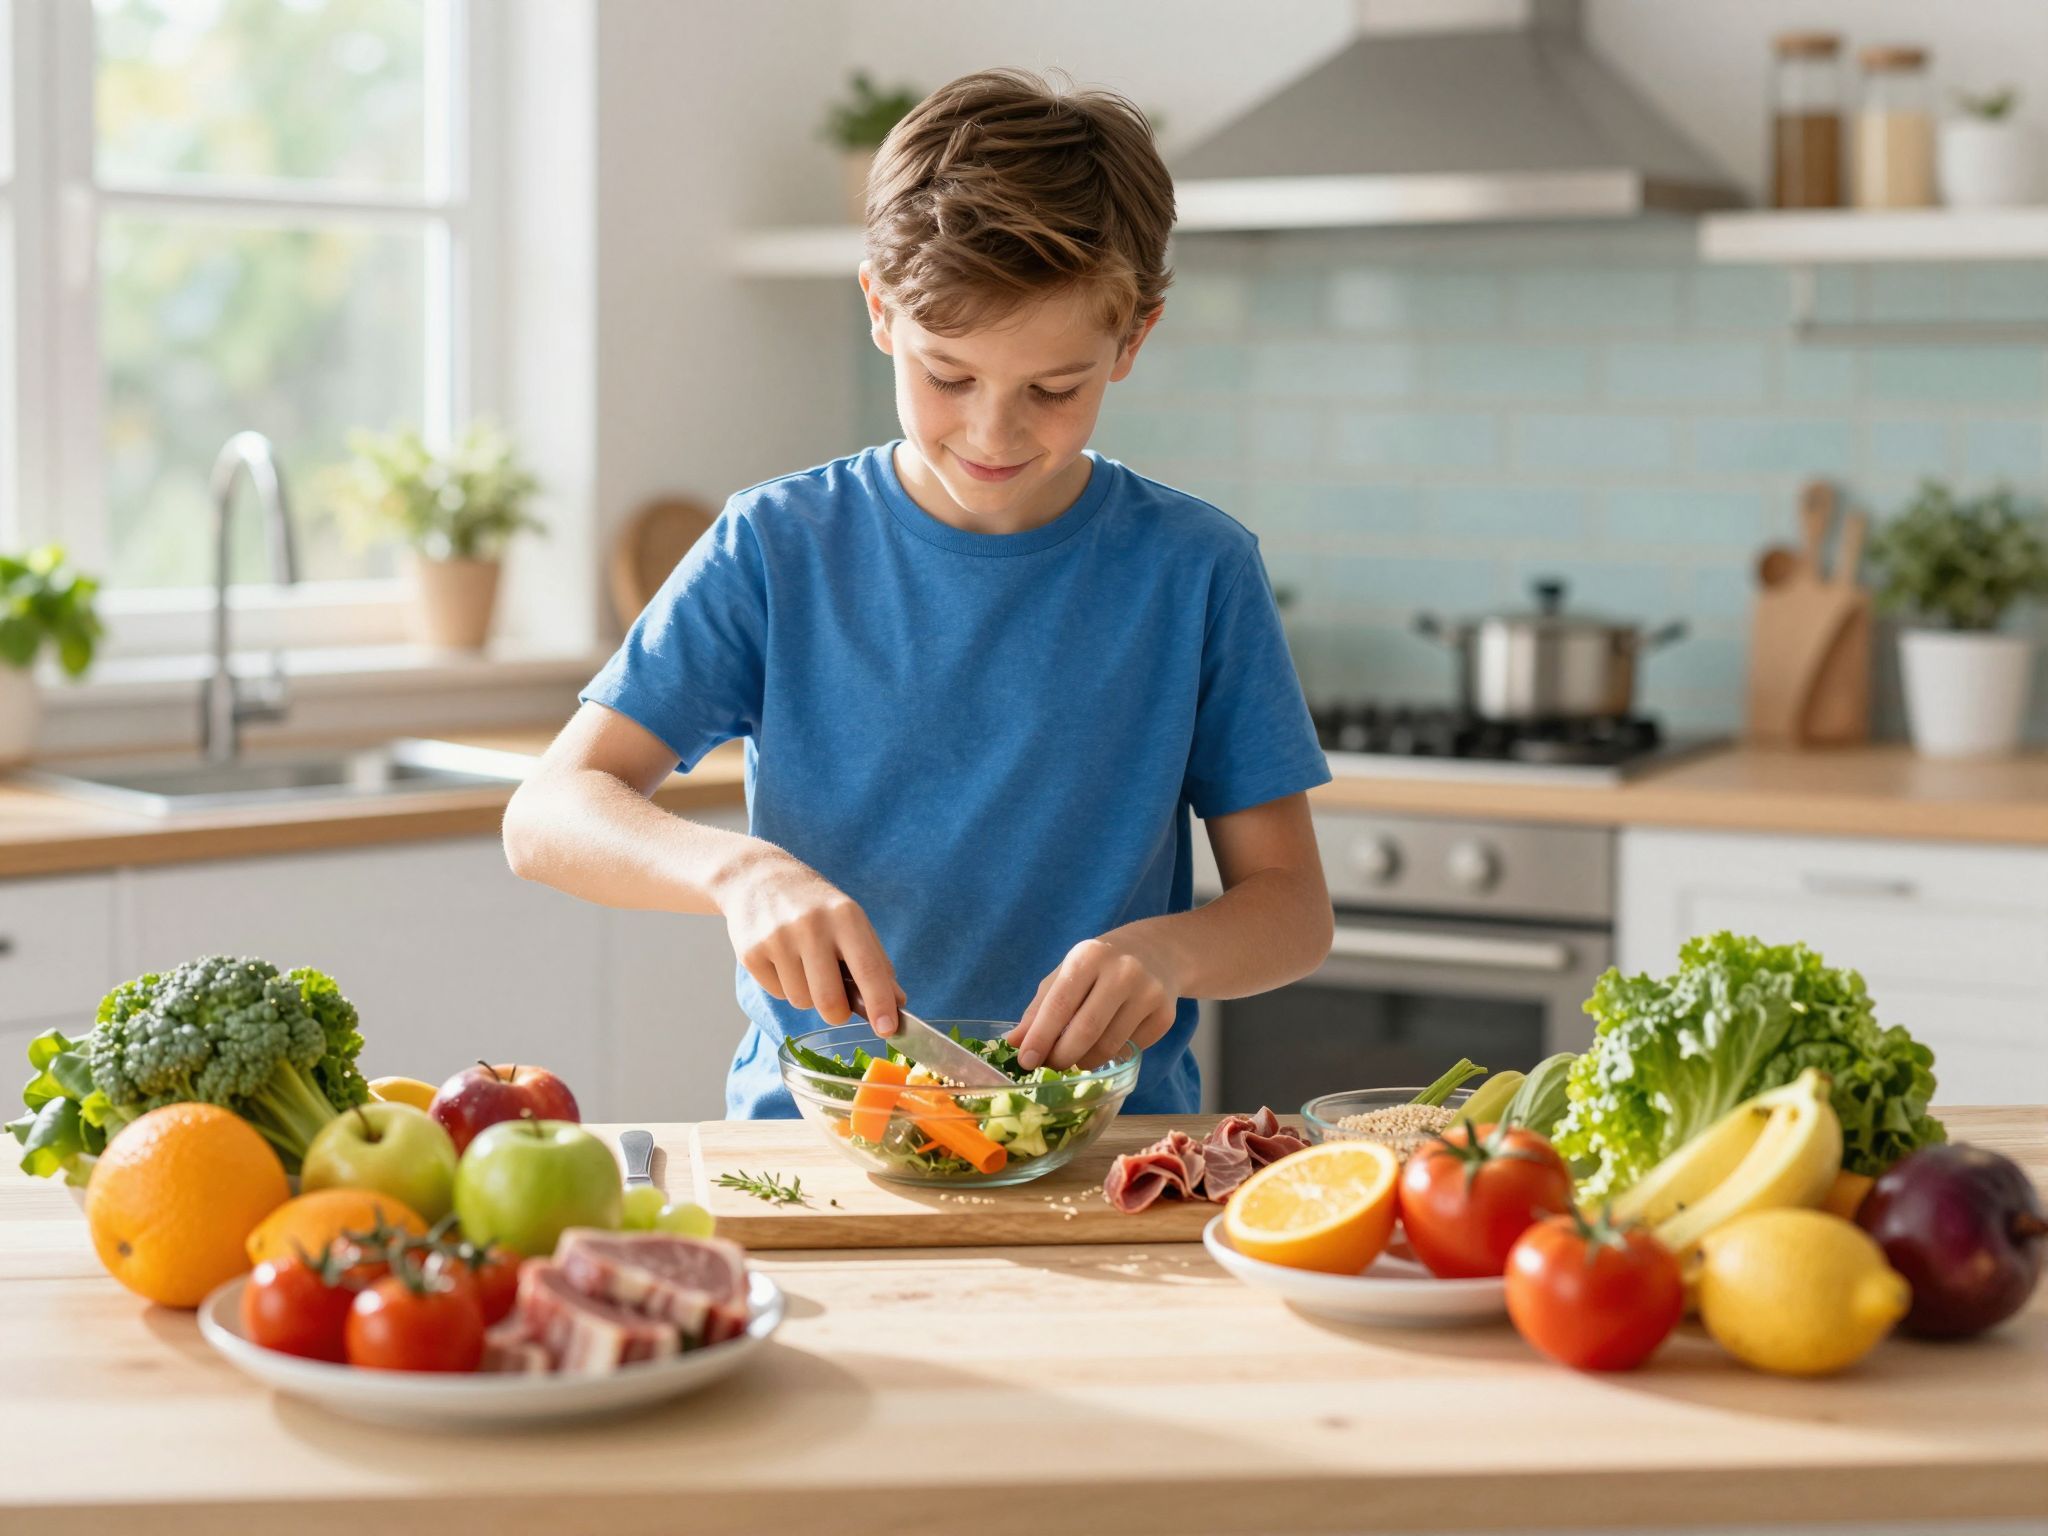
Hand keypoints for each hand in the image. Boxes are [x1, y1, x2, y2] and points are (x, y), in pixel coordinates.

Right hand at [715, 847, 904, 1033]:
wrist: (758, 878)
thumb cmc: (815, 905)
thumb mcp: (851, 921)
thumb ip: (875, 962)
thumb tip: (897, 1003)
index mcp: (845, 917)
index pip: (867, 969)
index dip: (880, 1003)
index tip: (887, 1029)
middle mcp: (811, 926)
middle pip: (830, 1001)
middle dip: (838, 1012)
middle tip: (838, 1002)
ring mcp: (777, 939)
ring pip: (802, 1001)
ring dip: (808, 994)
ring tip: (803, 962)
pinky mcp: (750, 953)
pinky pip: (777, 994)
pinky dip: (784, 985)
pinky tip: (782, 958)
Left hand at [1004, 933, 1180, 1071]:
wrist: (1157, 951)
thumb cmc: (1099, 965)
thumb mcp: (1066, 974)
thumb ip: (1039, 1008)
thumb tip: (1014, 1043)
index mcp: (1088, 956)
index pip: (1059, 1005)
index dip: (1040, 1037)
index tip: (1025, 1062)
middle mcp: (1122, 971)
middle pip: (1086, 1031)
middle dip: (1062, 1057)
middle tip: (1050, 1066)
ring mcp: (1149, 993)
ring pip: (1109, 1047)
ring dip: (1085, 1060)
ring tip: (1077, 1055)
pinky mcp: (1165, 1015)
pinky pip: (1131, 1049)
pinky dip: (1113, 1054)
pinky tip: (1110, 1038)